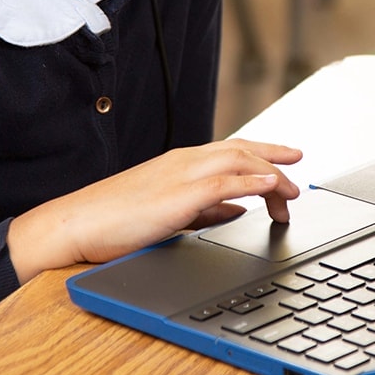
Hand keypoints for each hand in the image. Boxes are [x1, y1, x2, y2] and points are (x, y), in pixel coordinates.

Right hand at [7, 139, 301, 282]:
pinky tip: (271, 187)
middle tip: (299, 171)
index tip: (286, 162)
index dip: (264, 154)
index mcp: (179, 164)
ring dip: (271, 173)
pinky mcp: (176, 196)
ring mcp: (179, 176)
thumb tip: (237, 210)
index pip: (231, 150)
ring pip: (237, 160)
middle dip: (275, 158)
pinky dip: (252, 181)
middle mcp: (183, 162)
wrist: (75, 224)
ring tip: (292, 189)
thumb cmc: (113, 221)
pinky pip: (223, 183)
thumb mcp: (168, 213)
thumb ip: (205, 210)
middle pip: (241, 149)